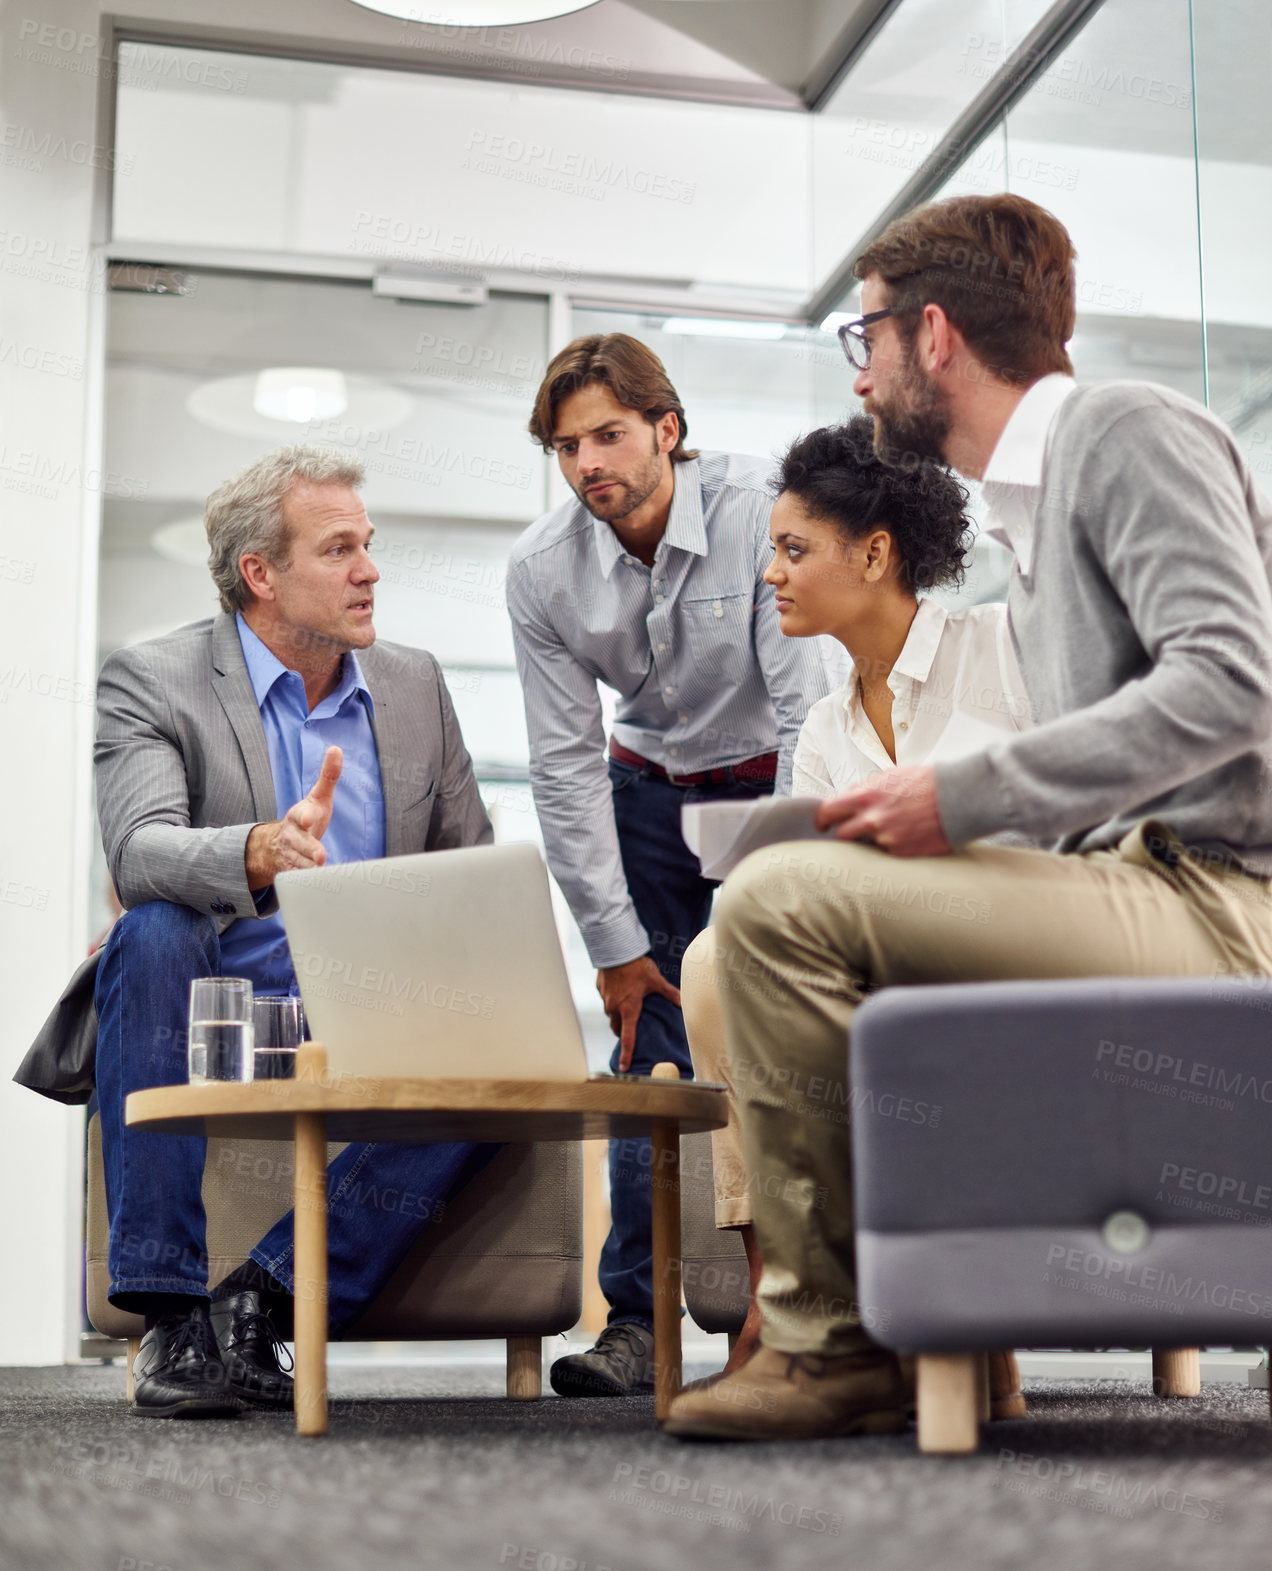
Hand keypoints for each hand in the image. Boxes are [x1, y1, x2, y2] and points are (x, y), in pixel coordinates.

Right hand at [245, 746, 343, 888]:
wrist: (279, 846)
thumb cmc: (307, 818)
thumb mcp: (317, 798)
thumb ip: (328, 776)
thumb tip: (336, 749)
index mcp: (299, 816)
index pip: (300, 815)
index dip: (304, 816)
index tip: (310, 818)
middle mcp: (292, 836)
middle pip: (300, 844)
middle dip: (309, 850)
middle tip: (320, 856)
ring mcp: (290, 856)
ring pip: (299, 865)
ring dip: (309, 869)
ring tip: (320, 871)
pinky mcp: (292, 874)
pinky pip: (299, 880)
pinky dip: (307, 884)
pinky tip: (318, 886)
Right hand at [597, 955, 681, 1072]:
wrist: (615, 948)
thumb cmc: (637, 966)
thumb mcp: (656, 981)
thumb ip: (670, 993)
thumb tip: (684, 1002)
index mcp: (629, 1009)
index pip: (627, 1038)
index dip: (626, 1054)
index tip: (624, 1066)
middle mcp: (614, 1007)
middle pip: (616, 1028)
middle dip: (623, 1031)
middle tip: (632, 1029)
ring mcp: (605, 998)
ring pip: (610, 1014)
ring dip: (618, 1014)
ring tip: (628, 1006)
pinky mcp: (600, 988)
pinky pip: (606, 1000)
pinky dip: (613, 999)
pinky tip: (621, 989)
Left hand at [814, 765, 951, 857]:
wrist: (956, 798)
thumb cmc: (924, 783)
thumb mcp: (889, 776)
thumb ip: (863, 790)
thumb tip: (844, 801)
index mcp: (865, 797)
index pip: (828, 812)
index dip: (823, 819)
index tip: (823, 824)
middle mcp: (872, 820)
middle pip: (842, 835)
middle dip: (846, 833)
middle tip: (855, 830)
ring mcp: (886, 839)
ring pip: (864, 847)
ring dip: (870, 841)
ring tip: (888, 831)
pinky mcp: (901, 853)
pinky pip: (885, 854)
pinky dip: (890, 847)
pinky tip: (904, 836)